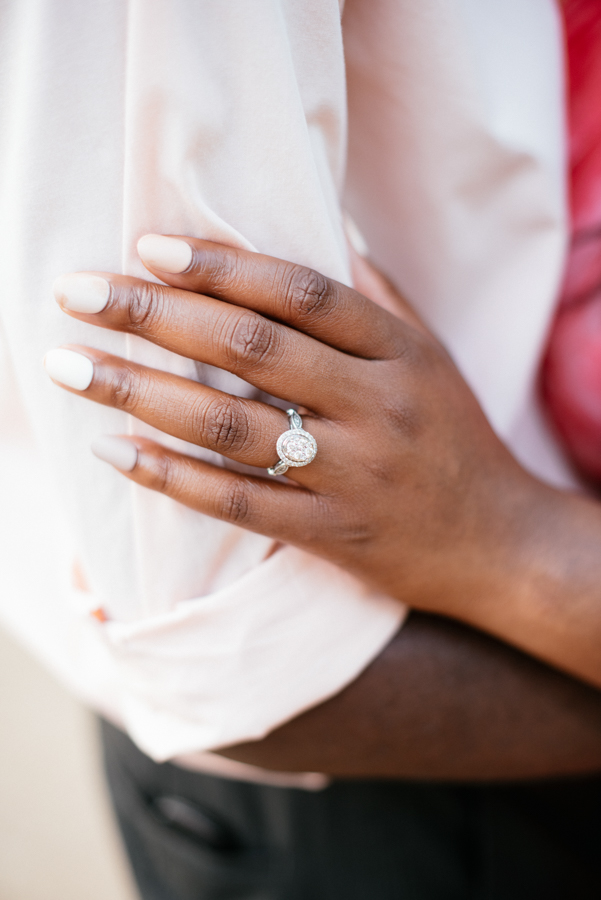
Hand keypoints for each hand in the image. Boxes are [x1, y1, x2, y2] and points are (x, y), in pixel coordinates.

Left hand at [46, 235, 537, 619]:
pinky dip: (173, 477)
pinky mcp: (332, 534)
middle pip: (253, 349)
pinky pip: (239, 504)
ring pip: (233, 426)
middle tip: (78, 292)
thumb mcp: (432, 357)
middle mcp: (377, 407)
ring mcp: (353, 474)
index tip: (149, 245)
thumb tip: (325, 225)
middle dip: (156, 316)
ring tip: (71, 366)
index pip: (303, 294)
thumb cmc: (456, 438)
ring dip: (142, 392)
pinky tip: (115, 451)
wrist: (498, 545)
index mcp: (400, 352)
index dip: (223, 266)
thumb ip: (376, 295)